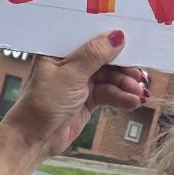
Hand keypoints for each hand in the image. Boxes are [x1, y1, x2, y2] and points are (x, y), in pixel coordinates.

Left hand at [0, 31, 147, 158]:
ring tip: (139, 93)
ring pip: (111, 77)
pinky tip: (133, 101)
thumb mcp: (70, 75)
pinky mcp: (87, 98)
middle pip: (106, 58)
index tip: (134, 43)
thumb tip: (118, 35)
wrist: (32, 140)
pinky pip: (109, 93)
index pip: (91, 37)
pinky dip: (122, 97)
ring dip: (126, 85)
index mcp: (61, 49)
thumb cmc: (42, 103)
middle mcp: (71, 62)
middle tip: (141, 76)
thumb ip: (95, 54)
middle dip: (125, 67)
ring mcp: (80, 81)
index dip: (113, 40)